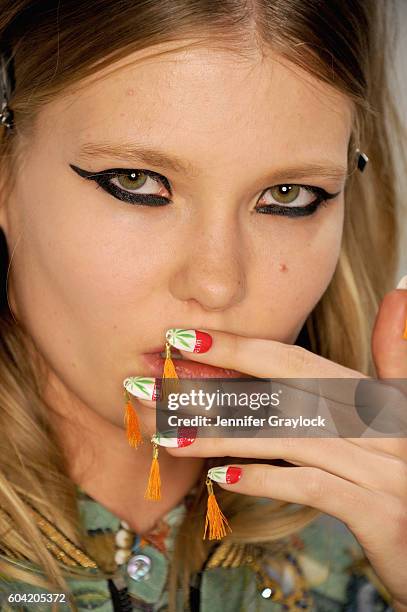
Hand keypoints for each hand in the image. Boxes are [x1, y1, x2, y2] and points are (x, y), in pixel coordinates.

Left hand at [155, 283, 406, 605]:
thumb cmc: (403, 468)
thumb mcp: (399, 412)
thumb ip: (392, 358)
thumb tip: (398, 296)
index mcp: (372, 396)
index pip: (294, 362)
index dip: (239, 347)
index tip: (183, 337)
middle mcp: (376, 425)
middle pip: (279, 395)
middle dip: (211, 385)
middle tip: (147, 383)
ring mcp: (379, 468)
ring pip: (286, 439)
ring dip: (221, 436)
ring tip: (166, 434)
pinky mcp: (378, 512)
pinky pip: (313, 489)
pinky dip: (266, 480)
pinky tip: (220, 478)